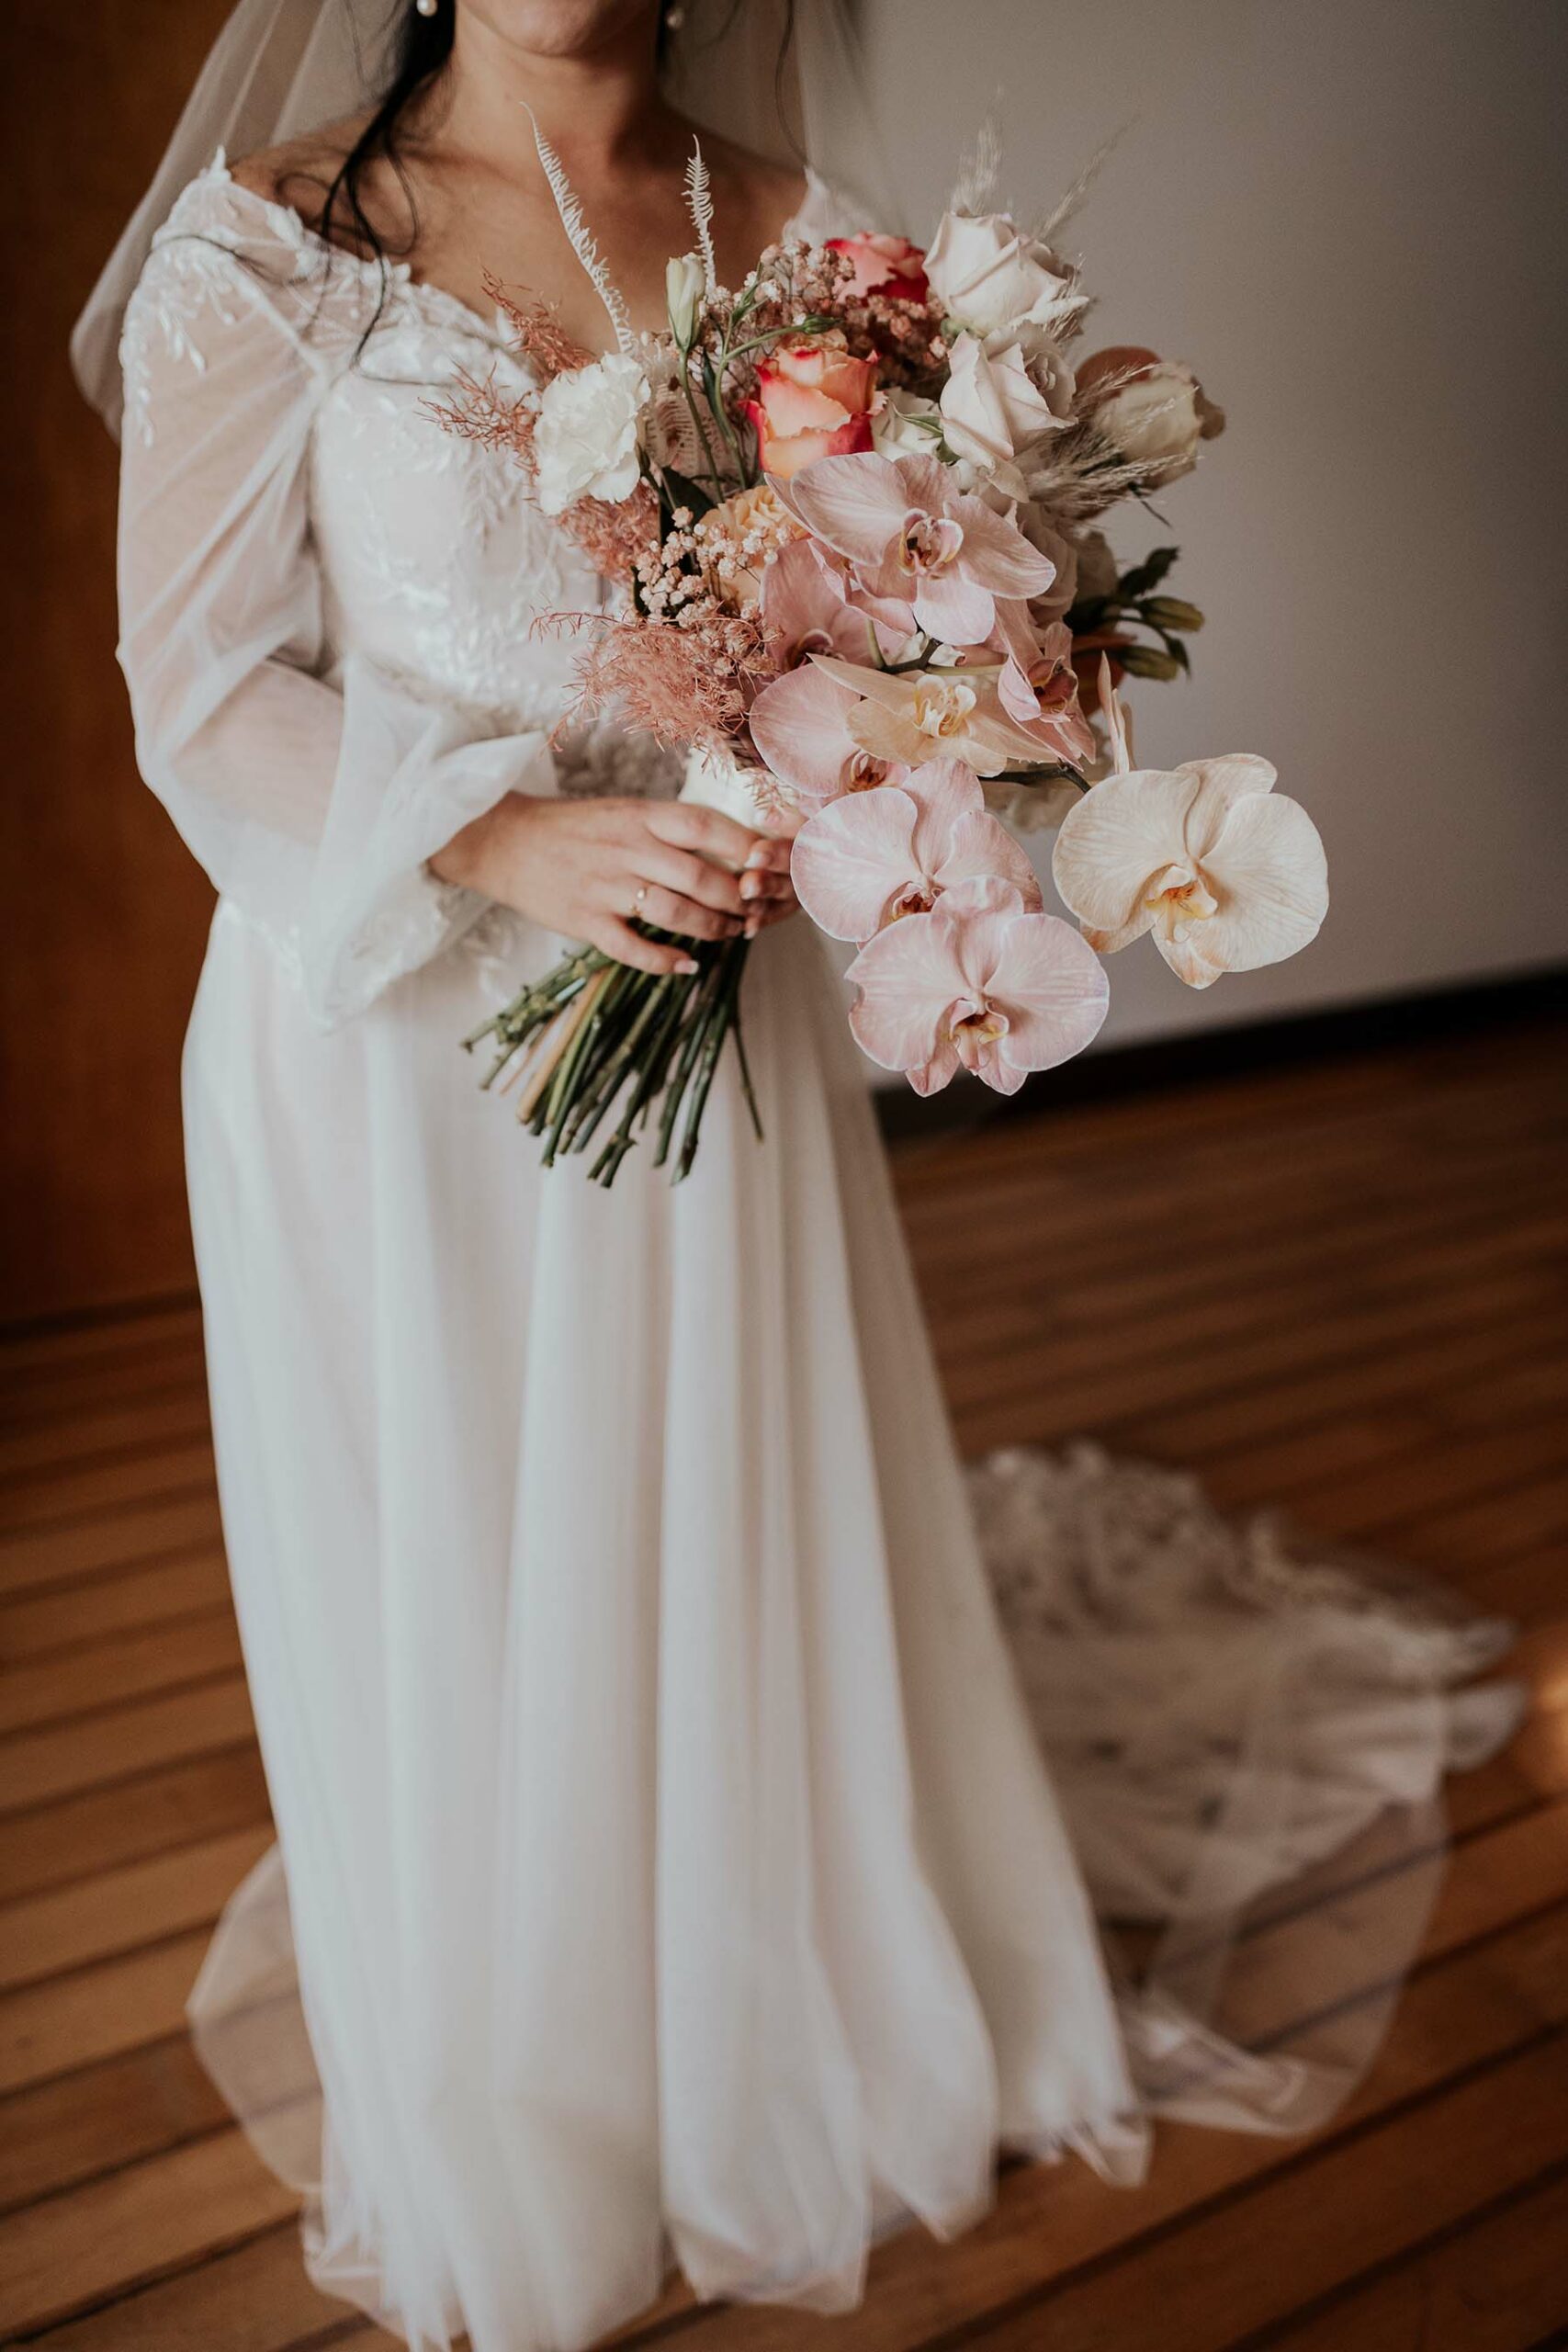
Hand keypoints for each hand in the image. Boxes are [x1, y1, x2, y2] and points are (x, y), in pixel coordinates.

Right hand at [431, 793, 799, 975]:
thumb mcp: (624, 813)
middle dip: (738, 898)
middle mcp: (627, 849)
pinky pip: (634, 948)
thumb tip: (731, 850)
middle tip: (755, 910)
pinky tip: (688, 965)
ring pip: (676, 913)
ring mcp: (605, 887)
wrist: (504, 842)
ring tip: (730, 935)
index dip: (744, 845)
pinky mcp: (585, 922)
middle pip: (701, 875)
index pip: (706, 824)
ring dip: (713, 930)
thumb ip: (670, 830)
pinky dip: (666, 961)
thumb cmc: (575, 829)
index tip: (770, 862)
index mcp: (640, 816)